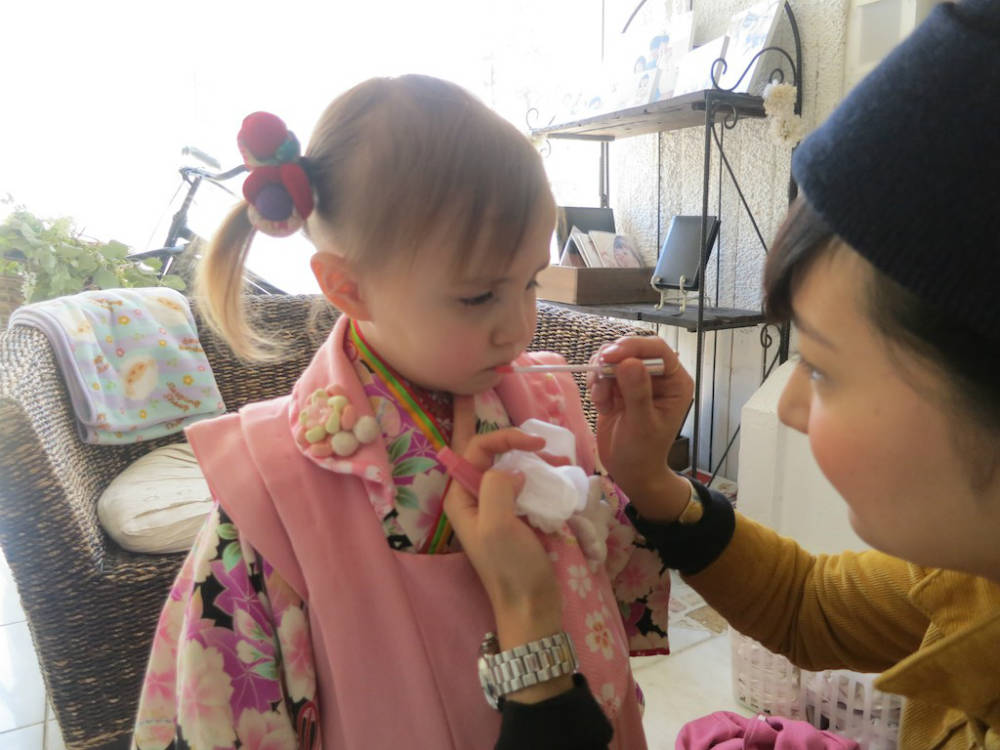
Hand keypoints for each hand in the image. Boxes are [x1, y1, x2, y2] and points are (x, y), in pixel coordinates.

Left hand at [446, 398, 562, 644]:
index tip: (538, 444)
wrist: (532, 606)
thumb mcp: (496, 524)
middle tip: (554, 456)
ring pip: (514, 470)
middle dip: (523, 448)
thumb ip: (497, 486)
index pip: (476, 449)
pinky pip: (527, 489)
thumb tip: (514, 471)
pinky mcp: (517, 519)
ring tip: (562, 467)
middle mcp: (475, 499)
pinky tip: (560, 486)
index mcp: (461, 497)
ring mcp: (497, 509)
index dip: (505, 437)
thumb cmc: (511, 568)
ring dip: (537, 463)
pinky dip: (544, 481)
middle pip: (495, 456)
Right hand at [588, 337, 694, 520]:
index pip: (657, 349)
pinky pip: (602, 371)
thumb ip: (637, 393)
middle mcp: (657, 376)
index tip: (611, 357)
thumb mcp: (642, 424)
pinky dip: (596, 384)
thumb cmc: (642, 452)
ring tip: (601, 400)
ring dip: (601, 375)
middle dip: (612, 362)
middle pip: (631, 349)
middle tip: (598, 380)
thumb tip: (629, 362)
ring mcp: (636, 380)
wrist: (629, 471)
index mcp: (674, 382)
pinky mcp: (617, 386)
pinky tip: (601, 405)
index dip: (634, 347)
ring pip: (613, 358)